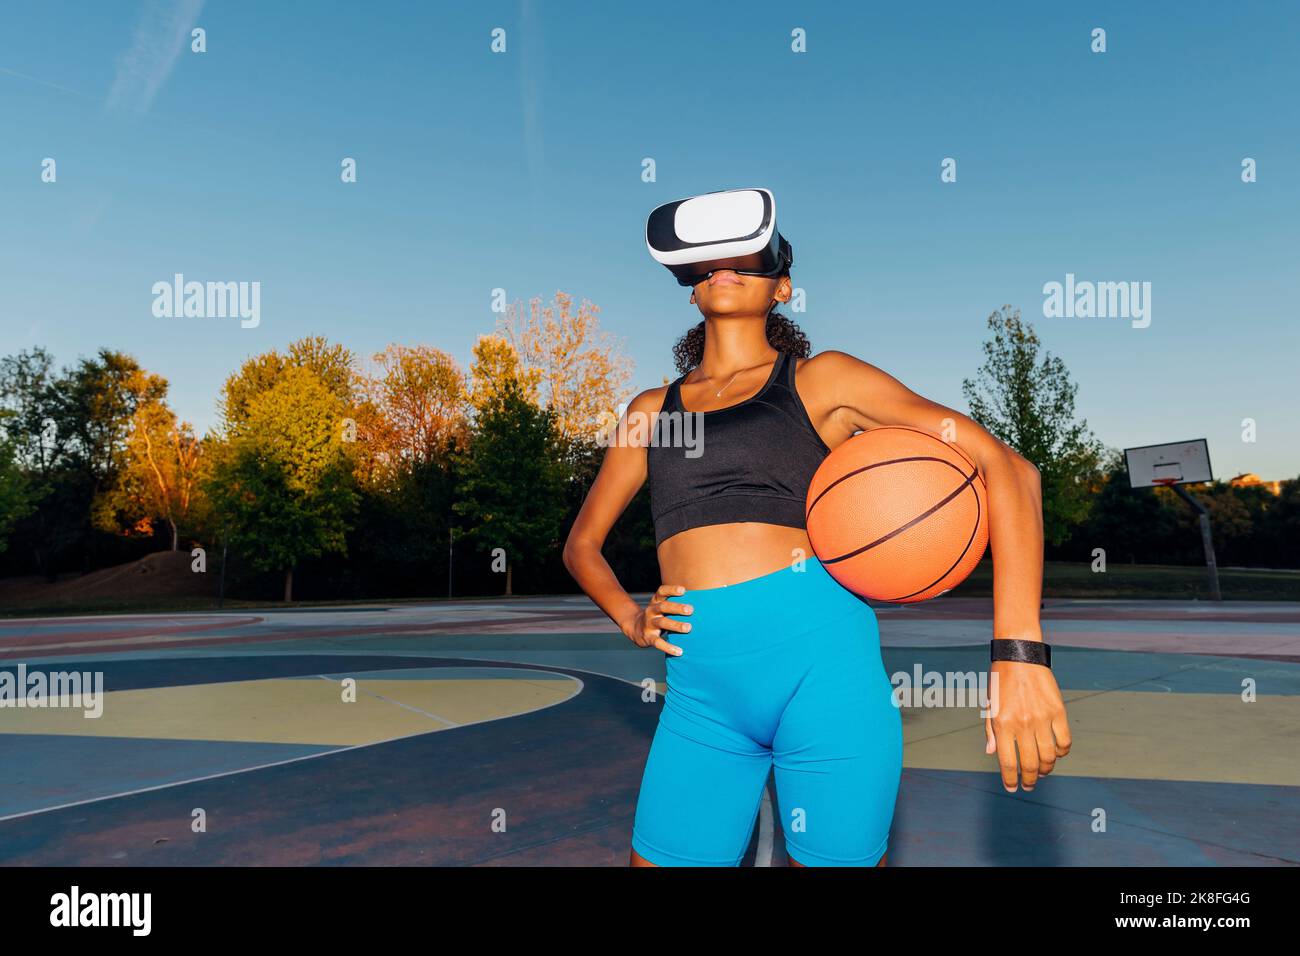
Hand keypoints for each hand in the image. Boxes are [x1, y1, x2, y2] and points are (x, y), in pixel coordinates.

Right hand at [622, 584, 692, 654]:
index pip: (662, 592)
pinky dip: (669, 647)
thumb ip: (675, 604)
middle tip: (690, 610)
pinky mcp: (648, 637)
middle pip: (663, 607)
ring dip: (675, 625)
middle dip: (677, 608)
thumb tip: (701, 604)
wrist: (636, 629)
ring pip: (662, 623)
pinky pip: (658, 642)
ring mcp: (649, 624)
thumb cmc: (657, 616)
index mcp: (656, 601)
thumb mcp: (662, 607)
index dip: (671, 590)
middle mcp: (651, 611)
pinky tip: (679, 651)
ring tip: (688, 628)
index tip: (683, 590)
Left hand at [984, 660, 1071, 791]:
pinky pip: (1064, 741)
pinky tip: (1056, 754)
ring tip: (1042, 772)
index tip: (1012, 787)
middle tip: (1029, 785)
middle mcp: (1022, 724)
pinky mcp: (1058, 712)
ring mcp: (1042, 718)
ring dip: (1046, 769)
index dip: (1010, 779)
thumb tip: (992, 753)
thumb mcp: (989, 705)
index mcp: (1002, 724)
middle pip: (1031, 764)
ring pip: (1049, 757)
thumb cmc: (1000, 681)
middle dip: (1030, 780)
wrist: (1020, 656)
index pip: (1008, 762)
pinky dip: (1062, 752)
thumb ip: (991, 731)